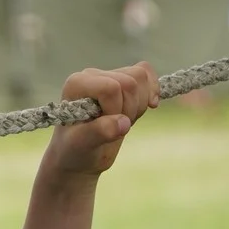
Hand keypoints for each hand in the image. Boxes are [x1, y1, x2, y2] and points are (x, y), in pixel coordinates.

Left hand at [44, 62, 158, 178]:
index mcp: (77, 84)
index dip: (117, 110)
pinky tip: (149, 105)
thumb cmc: (75, 149)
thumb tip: (123, 123)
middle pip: (130, 80)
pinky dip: (152, 90)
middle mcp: (91, 75)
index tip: (106, 127)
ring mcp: (108, 76)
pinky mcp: (122, 81)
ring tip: (124, 120)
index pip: (112, 87)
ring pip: (141, 75)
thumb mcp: (82, 145)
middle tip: (116, 127)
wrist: (79, 155)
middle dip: (130, 108)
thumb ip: (99, 132)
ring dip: (140, 103)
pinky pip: (146, 73)